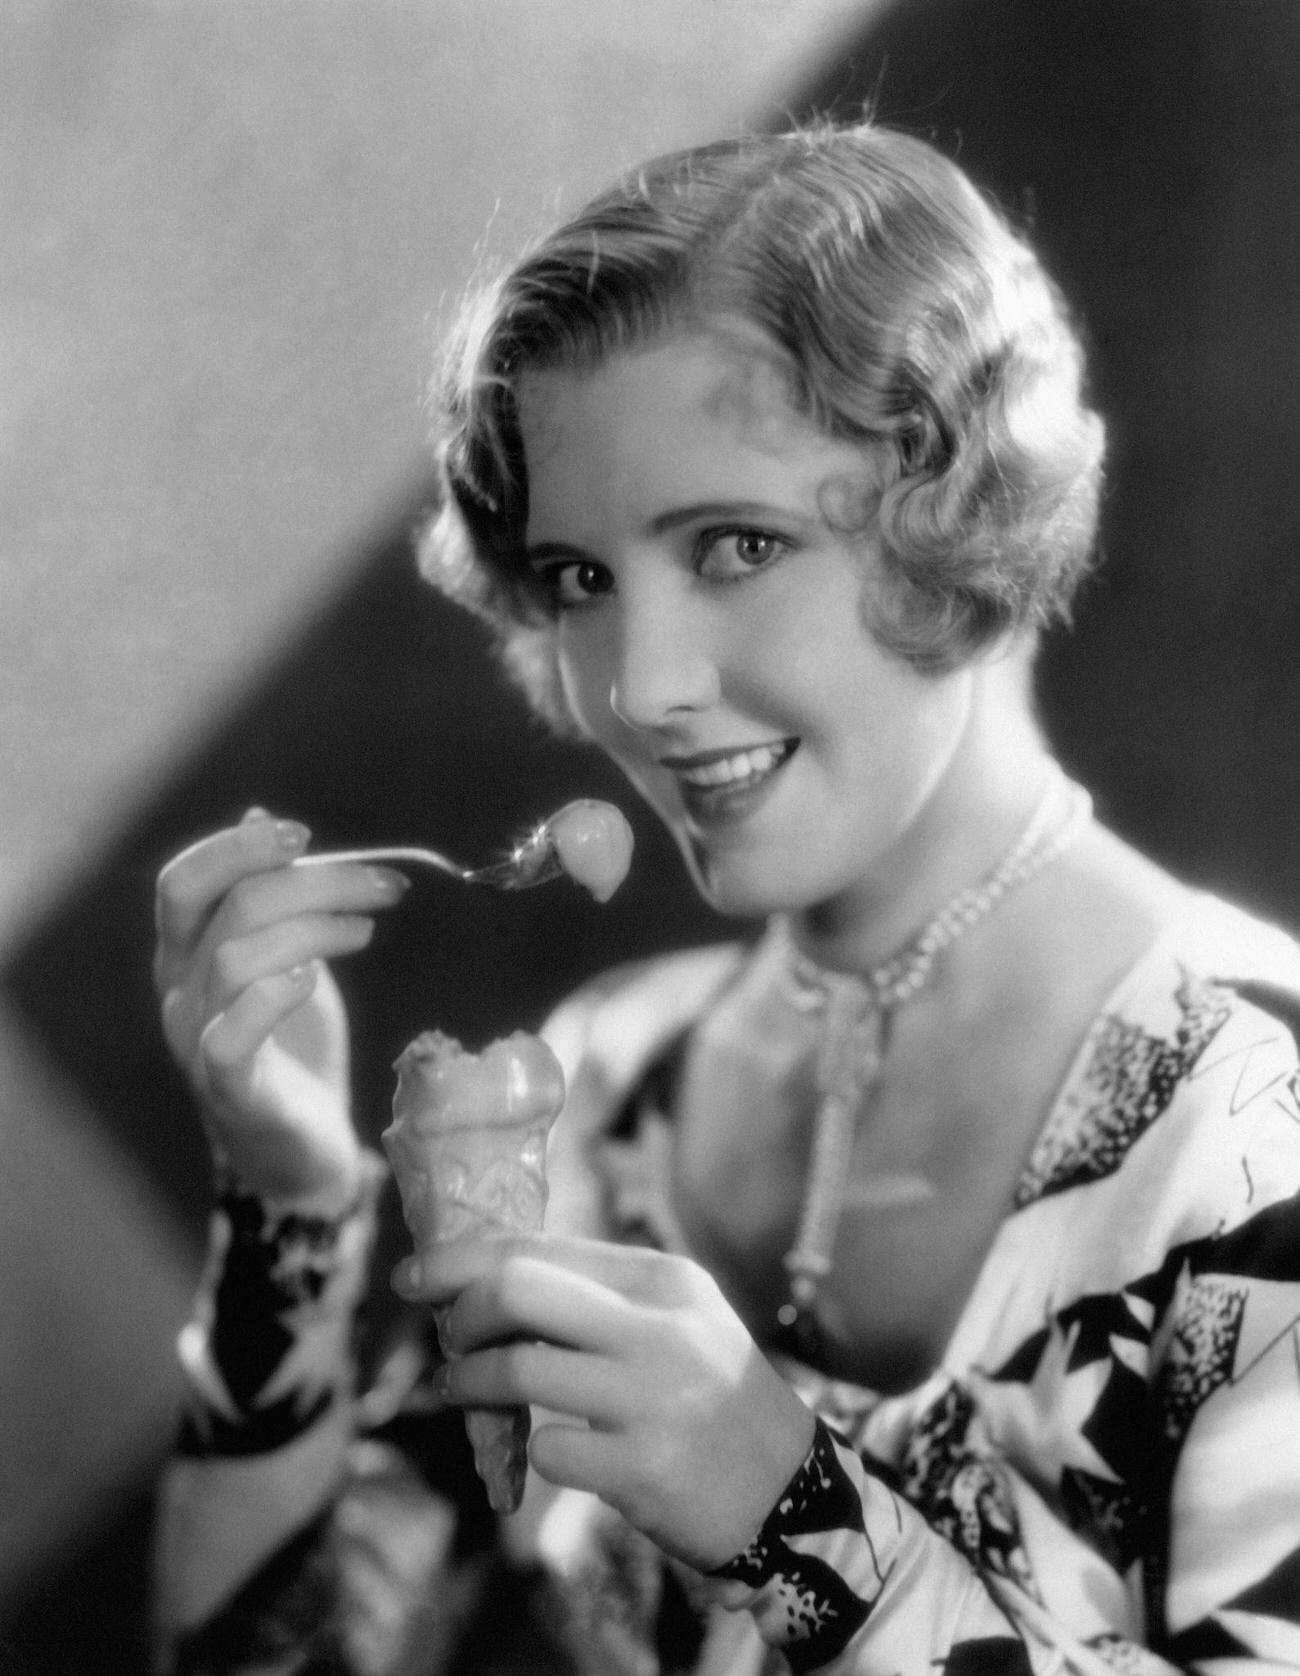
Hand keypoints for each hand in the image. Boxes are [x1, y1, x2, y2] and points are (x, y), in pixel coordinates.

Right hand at [154, 808, 408, 1201]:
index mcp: (184, 952)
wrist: (301, 1144)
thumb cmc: (292, 1041)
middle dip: (312, 882)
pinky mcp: (230, 1089)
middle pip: (228, 909)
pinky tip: (310, 981)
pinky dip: (270, 999)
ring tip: (367, 930)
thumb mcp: (286, 953)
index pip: (183, 882)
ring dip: (315, 931)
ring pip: (236, 960)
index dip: (237, 849)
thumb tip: (260, 816)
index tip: (304, 836)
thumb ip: (269, 894)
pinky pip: (229, 1038)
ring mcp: (196, 1042)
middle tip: (383, 883)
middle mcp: (178, 992)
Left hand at [394, 1236, 815, 1570]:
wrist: (788, 1489)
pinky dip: (530, 1449)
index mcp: (662, 1279)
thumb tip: (489, 1278)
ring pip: (517, 1370)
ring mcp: (651, 1399)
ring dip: (468, 1380)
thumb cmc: (711, 1392)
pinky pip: (547, 1449)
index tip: (416, 1273)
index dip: (464, 1258)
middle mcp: (659, 1328)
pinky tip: (546, 1450)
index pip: (541, 1247)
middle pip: (519, 1290)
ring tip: (459, 1387)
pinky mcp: (642, 1469)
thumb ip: (598, 1295)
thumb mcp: (676, 1319)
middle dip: (460, 1310)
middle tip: (443, 1335)